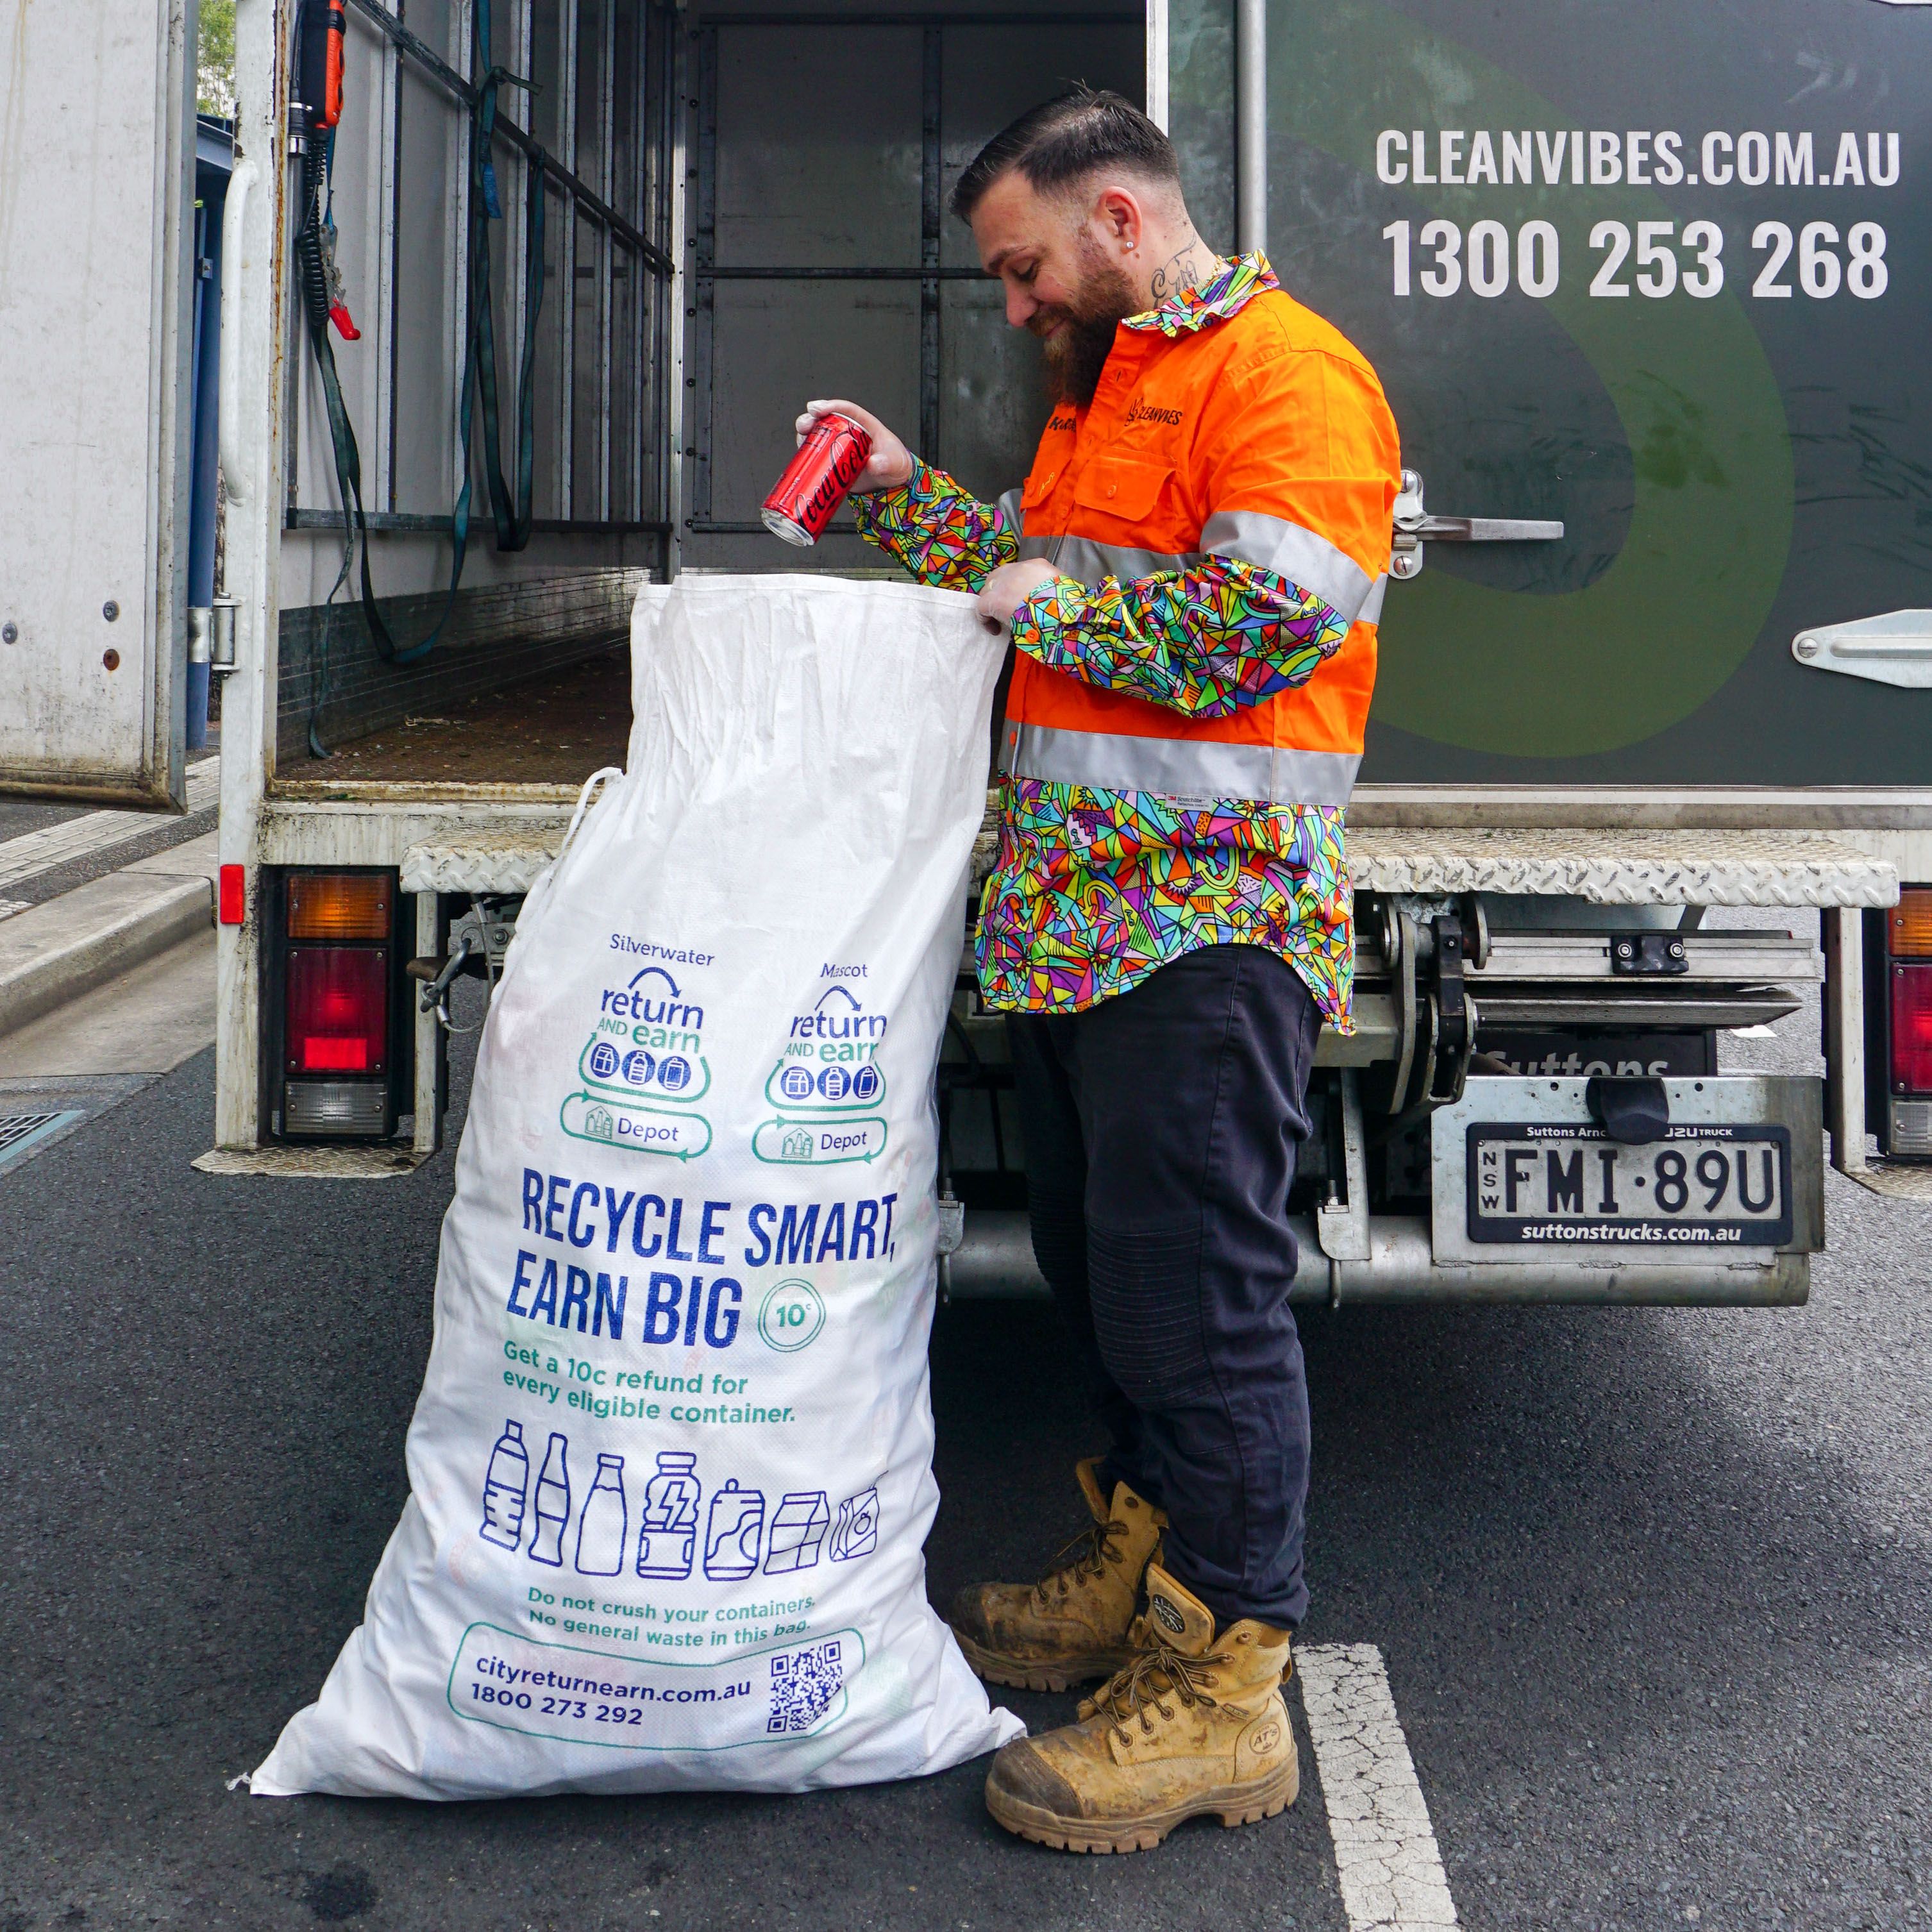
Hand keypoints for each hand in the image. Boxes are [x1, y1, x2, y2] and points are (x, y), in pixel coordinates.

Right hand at [793, 399, 913, 493]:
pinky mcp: (831, 461)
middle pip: (826, 419)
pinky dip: (805, 453)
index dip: (831, 406)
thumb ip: (885, 462)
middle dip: (812, 417)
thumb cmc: (893, 464)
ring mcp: (837, 446)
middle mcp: (847, 432)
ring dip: (805, 433)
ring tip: (802, 435)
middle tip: (805, 423)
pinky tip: (801, 455)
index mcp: (863, 424)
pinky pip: (815, 454)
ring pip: (817, 434)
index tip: (819, 408)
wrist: (890, 483)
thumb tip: (873, 464)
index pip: (846, 410)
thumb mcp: (894, 462)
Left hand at [976, 558, 1060, 629]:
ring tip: (1000, 620)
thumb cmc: (1067, 607)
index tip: (1019, 599)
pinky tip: (994, 630)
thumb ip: (1051, 589)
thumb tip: (1047, 600)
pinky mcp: (993, 600)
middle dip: (998, 591)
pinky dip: (985, 620)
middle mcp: (1018, 569)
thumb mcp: (1063, 590)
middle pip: (998, 576)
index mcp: (1037, 566)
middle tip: (1005, 609)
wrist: (1061, 614)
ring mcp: (1004, 583)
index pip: (1018, 571)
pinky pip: (981, 608)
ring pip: (988, 590)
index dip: (1014, 586)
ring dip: (992, 604)